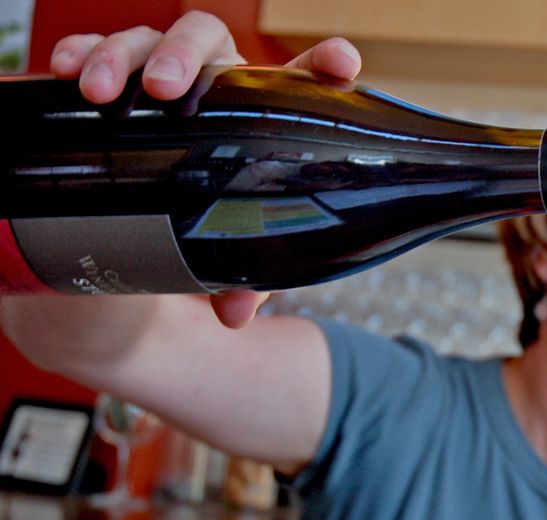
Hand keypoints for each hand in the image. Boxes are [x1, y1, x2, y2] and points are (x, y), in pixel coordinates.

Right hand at [48, 12, 362, 328]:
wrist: (146, 220)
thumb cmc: (210, 219)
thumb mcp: (232, 247)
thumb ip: (245, 277)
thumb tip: (235, 314)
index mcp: (260, 110)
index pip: (300, 77)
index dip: (325, 63)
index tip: (340, 62)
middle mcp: (214, 81)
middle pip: (206, 41)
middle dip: (184, 55)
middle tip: (167, 90)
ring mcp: (161, 73)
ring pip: (146, 40)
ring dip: (122, 57)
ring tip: (103, 91)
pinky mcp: (114, 75)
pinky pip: (94, 49)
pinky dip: (81, 53)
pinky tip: (68, 71)